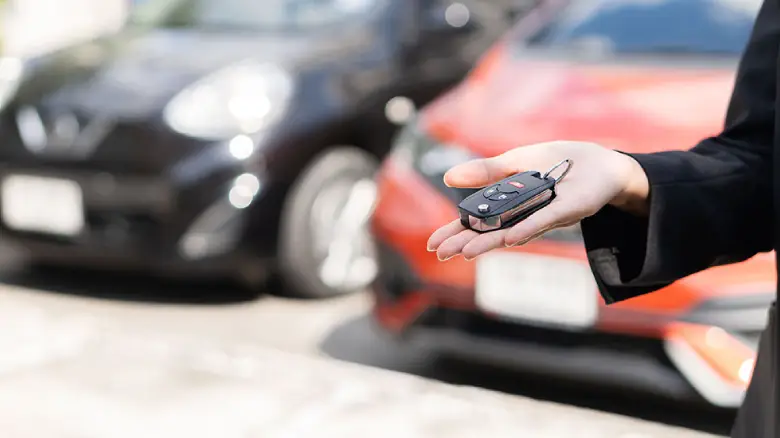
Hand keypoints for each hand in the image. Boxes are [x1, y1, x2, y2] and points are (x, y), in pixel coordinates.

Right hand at [426, 141, 648, 260]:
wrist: (601, 163)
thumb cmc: (558, 163)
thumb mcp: (516, 161)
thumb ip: (486, 171)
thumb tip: (449, 178)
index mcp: (509, 205)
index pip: (476, 221)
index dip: (455, 231)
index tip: (433, 244)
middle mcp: (523, 216)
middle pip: (488, 232)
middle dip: (464, 242)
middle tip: (440, 253)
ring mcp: (544, 215)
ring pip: (511, 231)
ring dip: (488, 243)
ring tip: (465, 253)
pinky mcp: (567, 209)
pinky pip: (544, 220)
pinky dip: (526, 228)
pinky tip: (510, 238)